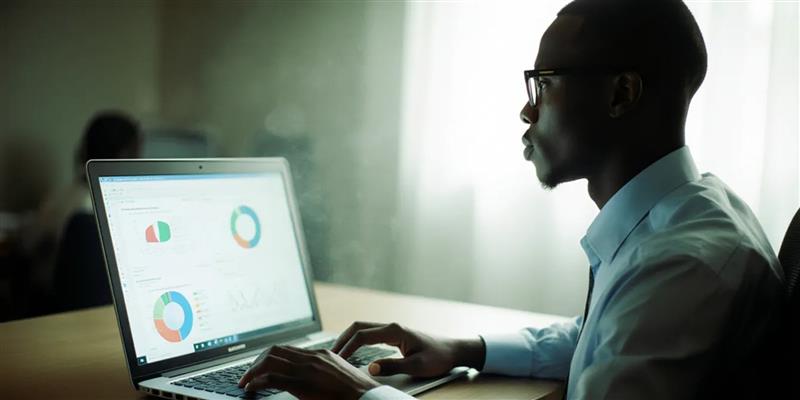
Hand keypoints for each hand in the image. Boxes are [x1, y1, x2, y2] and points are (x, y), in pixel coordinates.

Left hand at [238, 345, 379, 399]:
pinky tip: (251, 388)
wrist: (368, 398)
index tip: (260, 366)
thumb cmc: (357, 393)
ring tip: (245, 381)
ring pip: (269, 360)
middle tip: (248, 374)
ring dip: (252, 370)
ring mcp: (306, 369)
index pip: (287, 348)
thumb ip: (325, 372)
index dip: (268, 356)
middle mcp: (311, 357)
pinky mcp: (302, 384)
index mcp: (321, 354)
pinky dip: (256, 381)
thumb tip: (313, 379)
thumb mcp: (340, 376)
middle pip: (274, 350)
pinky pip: (271, 378)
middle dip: (256, 361)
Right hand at [332, 321, 484, 377]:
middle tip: (330, 355)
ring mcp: (392, 329)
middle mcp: (391, 326)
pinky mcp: (394, 335)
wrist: (453, 350)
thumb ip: (392, 367)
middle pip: (358, 327)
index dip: (347, 347)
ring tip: (337, 354)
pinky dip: (357, 340)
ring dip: (348, 339)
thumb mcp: (416, 366)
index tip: (337, 360)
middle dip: (342, 340)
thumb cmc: (438, 357)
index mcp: (394, 330)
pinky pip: (369, 334)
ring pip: (362, 329)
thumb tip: (370, 369)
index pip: (362, 335)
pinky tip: (352, 351)